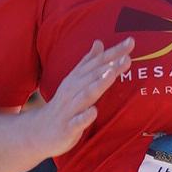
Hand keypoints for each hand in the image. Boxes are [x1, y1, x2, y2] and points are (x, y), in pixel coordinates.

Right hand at [31, 39, 132, 159]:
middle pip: (93, 75)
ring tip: (112, 74)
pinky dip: (85, 116)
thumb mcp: (75, 81)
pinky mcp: (68, 126)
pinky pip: (77, 121)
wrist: (40, 131)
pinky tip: (94, 112)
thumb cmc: (65, 105)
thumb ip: (88, 63)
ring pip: (85, 95)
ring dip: (99, 84)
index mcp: (77, 78)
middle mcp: (73, 90)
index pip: (98, 62)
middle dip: (110, 66)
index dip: (114, 52)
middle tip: (127, 57)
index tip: (131, 41)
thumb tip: (99, 42)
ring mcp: (70, 108)